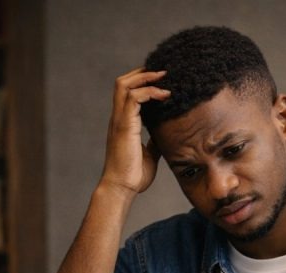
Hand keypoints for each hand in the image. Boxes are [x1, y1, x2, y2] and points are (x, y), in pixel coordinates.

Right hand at [99, 67, 170, 195]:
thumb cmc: (133, 175)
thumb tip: (166, 136)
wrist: (122, 188)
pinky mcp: (124, 126)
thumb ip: (155, 141)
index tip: (162, 80)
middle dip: (143, 73)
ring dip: (145, 77)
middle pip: (123, 82)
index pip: (128, 92)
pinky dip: (149, 92)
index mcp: (124, 122)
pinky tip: (164, 95)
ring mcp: (119, 120)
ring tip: (165, 77)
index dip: (142, 82)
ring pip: (124, 85)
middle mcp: (119, 117)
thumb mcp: (150, 154)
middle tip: (165, 72)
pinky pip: (134, 98)